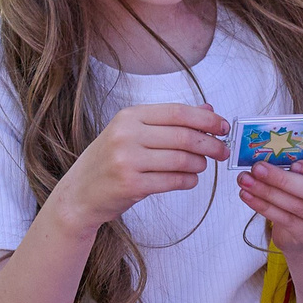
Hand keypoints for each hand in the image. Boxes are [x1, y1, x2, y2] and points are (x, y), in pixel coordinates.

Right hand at [50, 104, 227, 230]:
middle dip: (211, 144)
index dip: (206, 119)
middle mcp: (127, 134)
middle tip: (222, 151)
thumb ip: (169, 121)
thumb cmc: (109, 161)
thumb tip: (208, 109)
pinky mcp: (132, 184)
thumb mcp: (133, 133)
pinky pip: (174, 181)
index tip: (223, 127)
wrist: (79, 193)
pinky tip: (189, 179)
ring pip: (182, 160)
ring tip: (200, 166)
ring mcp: (128, 160)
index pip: (178, 112)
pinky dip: (189, 180)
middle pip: (184, 136)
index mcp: (129, 116)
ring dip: (199, 164)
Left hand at [239, 156, 302, 253]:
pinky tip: (247, 195)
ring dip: (266, 191)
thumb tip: (268, 152)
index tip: (295, 163)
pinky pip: (282, 219)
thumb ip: (298, 166)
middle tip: (257, 167)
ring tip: (245, 180)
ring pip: (295, 206)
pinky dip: (262, 206)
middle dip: (283, 179)